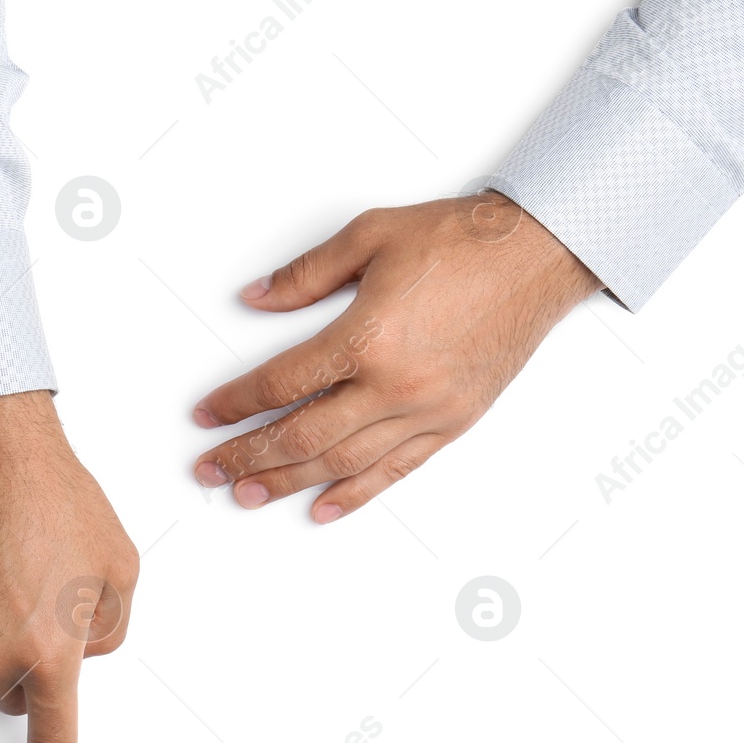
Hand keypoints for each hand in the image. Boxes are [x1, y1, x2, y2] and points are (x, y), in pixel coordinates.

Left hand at [191, 192, 600, 520]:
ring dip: (289, 482)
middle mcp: (395, 384)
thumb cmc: (461, 240)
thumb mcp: (371, 235)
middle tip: (209, 471)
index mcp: (367, 336)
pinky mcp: (453, 423)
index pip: (281, 383)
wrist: (536, 256)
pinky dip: (355, 493)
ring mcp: (426, 410)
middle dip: (249, 456)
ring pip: (343, 462)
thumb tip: (257, 299)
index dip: (236, 403)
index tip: (208, 415)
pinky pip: (395, 469)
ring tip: (248, 494)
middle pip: (303, 435)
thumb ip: (306, 275)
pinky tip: (322, 507)